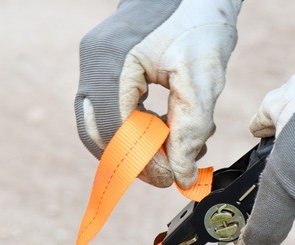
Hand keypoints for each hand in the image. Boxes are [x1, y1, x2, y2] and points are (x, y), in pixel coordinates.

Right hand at [75, 0, 240, 187]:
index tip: (171, 177)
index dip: (141, 161)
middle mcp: (92, 63)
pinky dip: (134, 127)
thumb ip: (191, 127)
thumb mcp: (203, 75)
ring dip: (134, 145)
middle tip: (166, 173)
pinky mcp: (102, 67)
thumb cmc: (198, 18)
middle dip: (132, 160)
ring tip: (174, 148)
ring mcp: (92, 64)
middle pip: (97, 133)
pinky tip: (166, 127)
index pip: (115, 129)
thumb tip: (182, 174)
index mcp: (111, 61)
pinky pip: (108, 109)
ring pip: (100, 125)